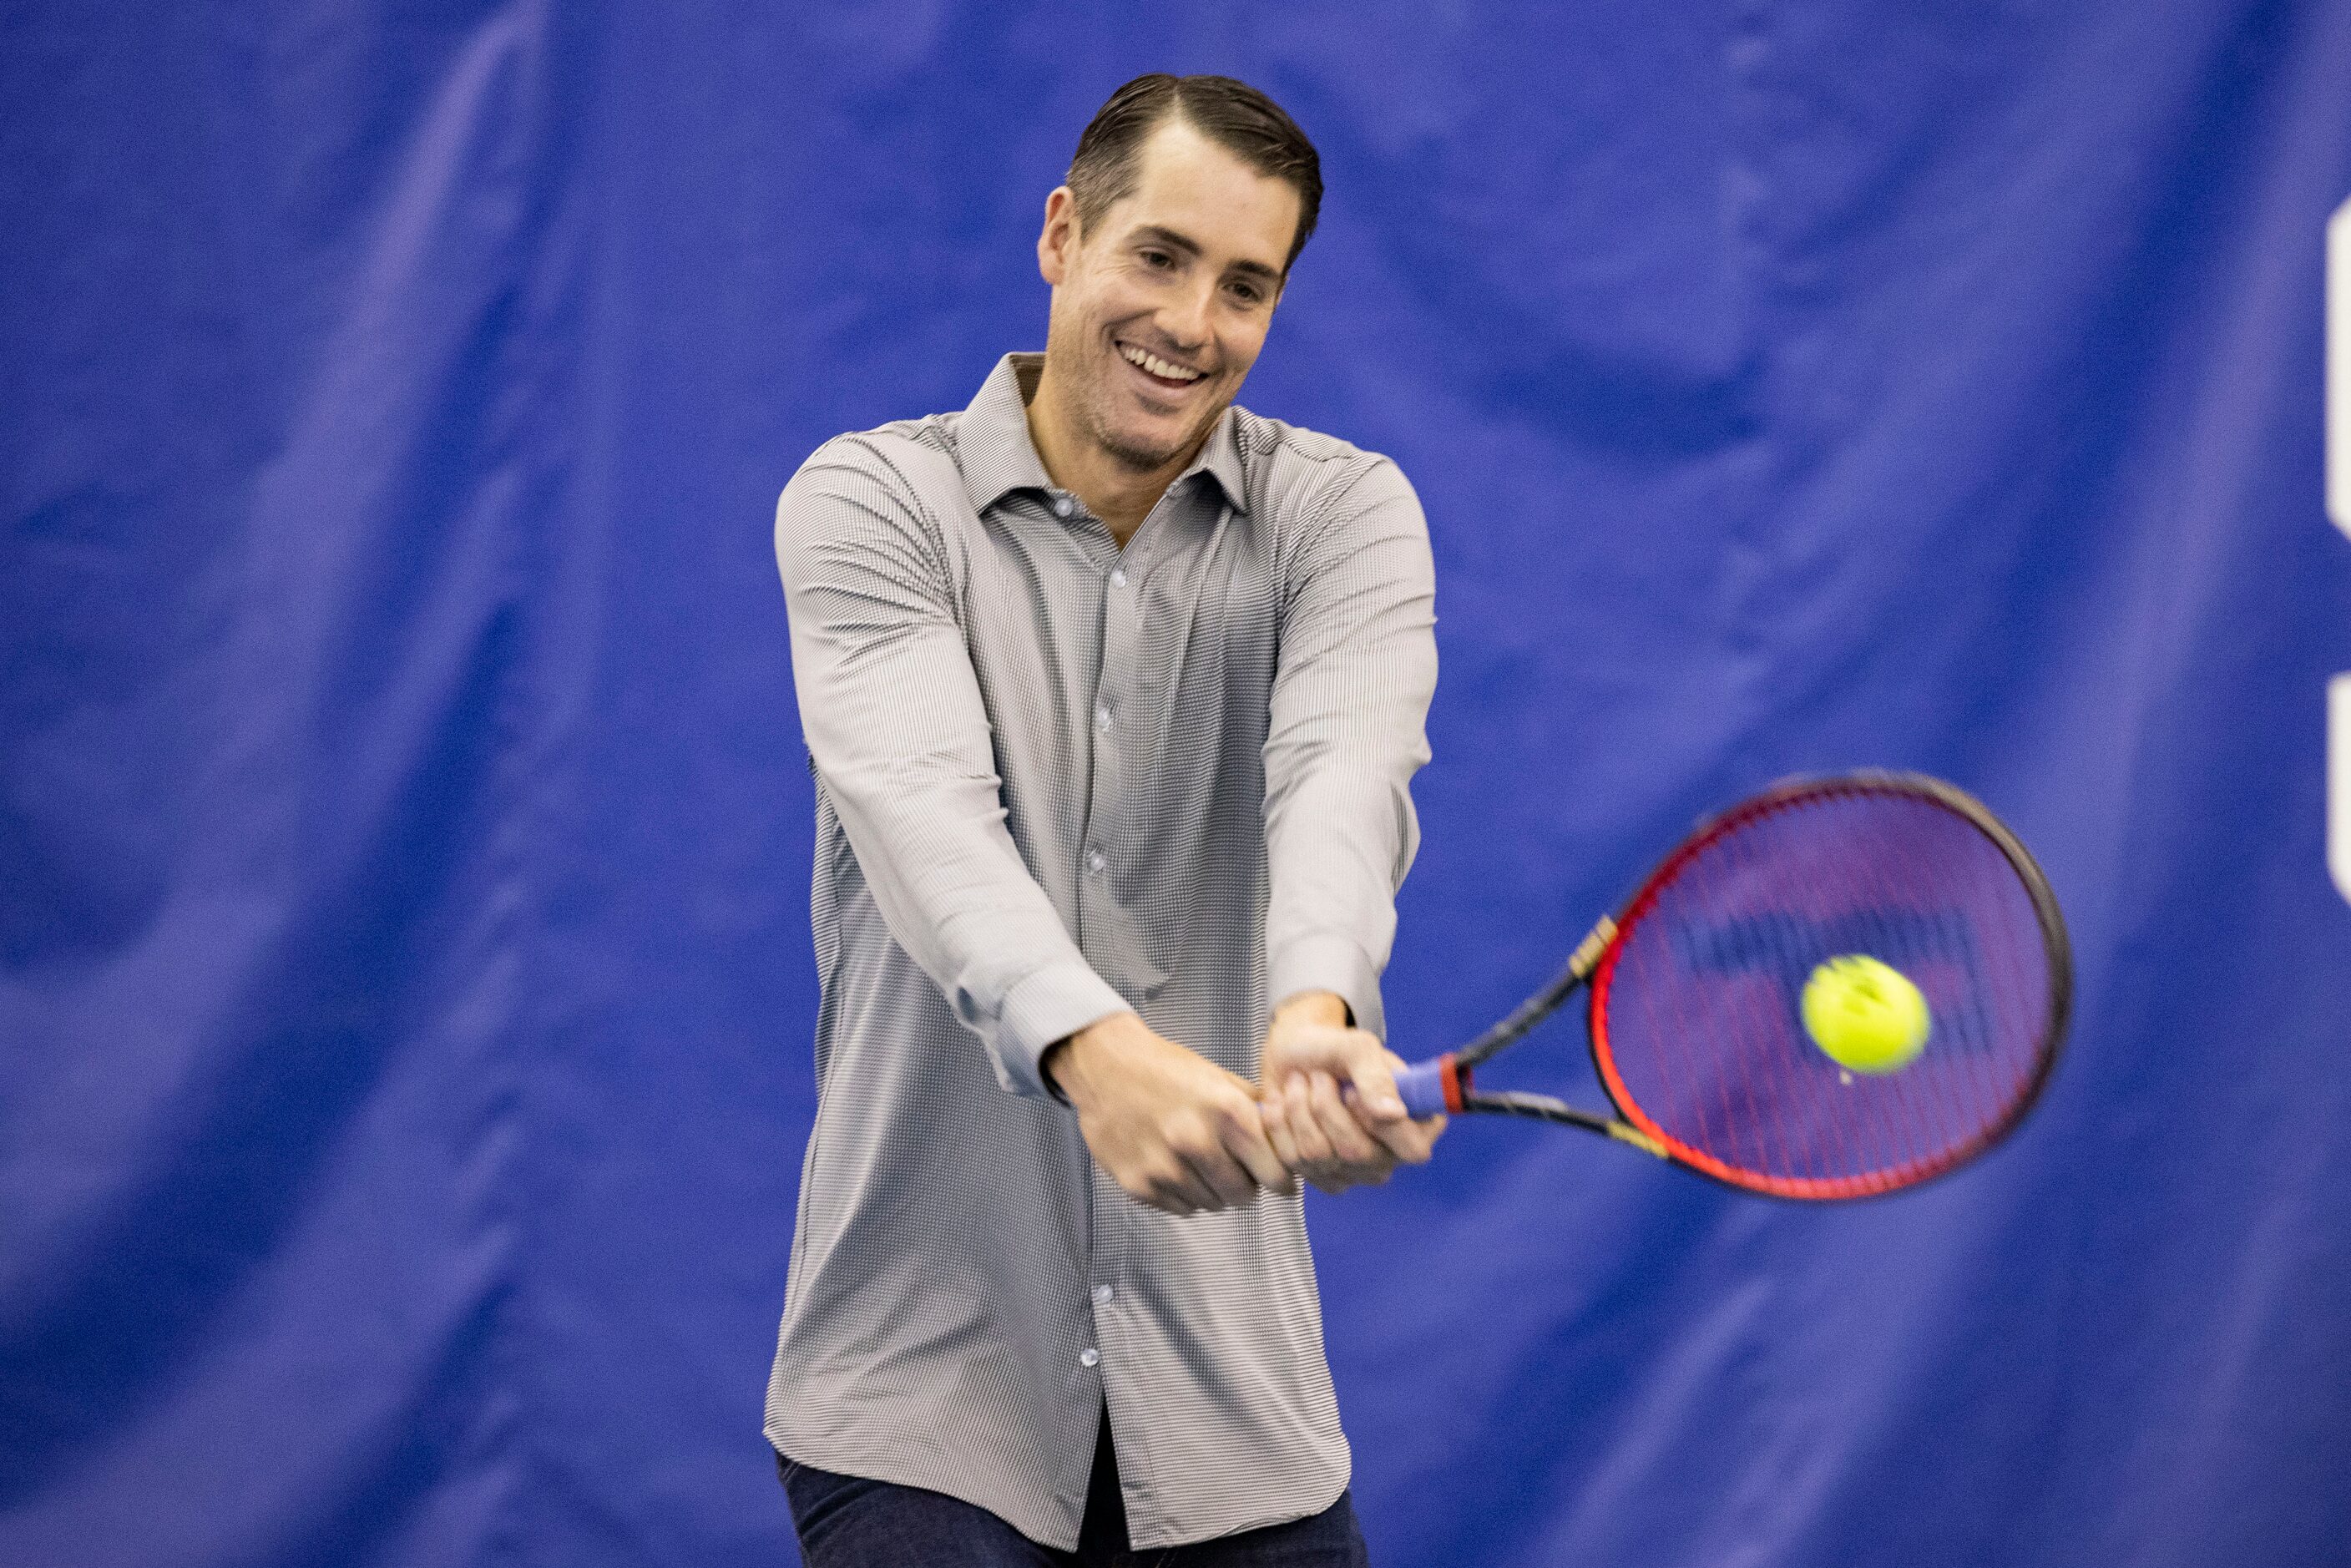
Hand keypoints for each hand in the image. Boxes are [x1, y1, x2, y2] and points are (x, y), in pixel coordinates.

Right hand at [1044, 1012, 1294, 1215]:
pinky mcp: (1138, 1185)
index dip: (1280, 1179)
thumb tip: (1292, 1135)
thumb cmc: (1165, 1069)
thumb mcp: (1219, 1077)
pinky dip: (1184, 1194)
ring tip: (1197, 1161)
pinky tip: (1173, 1166)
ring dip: (1212, 1190)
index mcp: (1226, 1113)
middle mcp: (1197, 1143)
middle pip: (1244, 1196)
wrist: (1104, 1066)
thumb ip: (1256, 1109)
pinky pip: (1181, 1208)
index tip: (1278, 1181)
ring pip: (1212, 1205)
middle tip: (1234, 1168)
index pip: (1274, 1174)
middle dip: (1245, 1185)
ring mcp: (1165, 1168)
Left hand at [1257, 992, 1444, 1194]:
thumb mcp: (1357, 1048)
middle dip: (1325, 1105)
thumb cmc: (1331, 1049)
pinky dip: (1279, 1124)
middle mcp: (1387, 1155)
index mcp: (1414, 1124)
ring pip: (1317, 1155)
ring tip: (1299, 1084)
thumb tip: (1395, 1114)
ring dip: (1299, 1108)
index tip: (1353, 1093)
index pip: (1414, 1150)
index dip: (1382, 1126)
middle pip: (1356, 1154)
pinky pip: (1291, 1162)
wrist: (1291, 1054)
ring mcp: (1353, 1172)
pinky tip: (1283, 1105)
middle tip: (1318, 1076)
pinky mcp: (1318, 1177)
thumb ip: (1377, 1078)